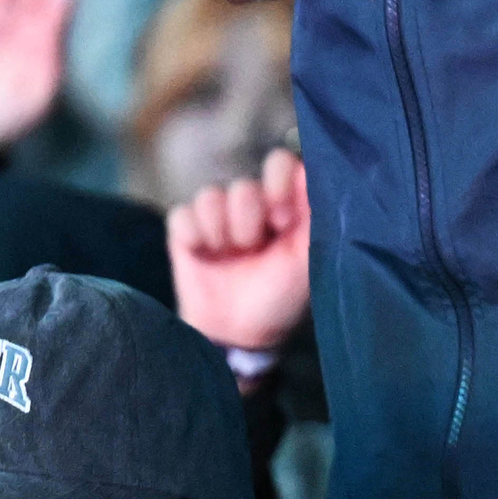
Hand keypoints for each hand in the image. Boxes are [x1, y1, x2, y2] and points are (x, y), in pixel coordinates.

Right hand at [169, 148, 311, 354]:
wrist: (238, 334)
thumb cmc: (279, 296)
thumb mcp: (306, 258)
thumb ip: (315, 214)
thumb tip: (311, 170)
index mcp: (282, 205)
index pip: (279, 164)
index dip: (278, 184)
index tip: (282, 218)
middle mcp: (250, 205)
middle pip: (243, 187)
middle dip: (249, 224)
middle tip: (255, 250)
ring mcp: (216, 215)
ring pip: (210, 197)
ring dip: (222, 233)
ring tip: (230, 258)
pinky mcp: (185, 229)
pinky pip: (183, 214)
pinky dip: (194, 236)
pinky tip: (205, 255)